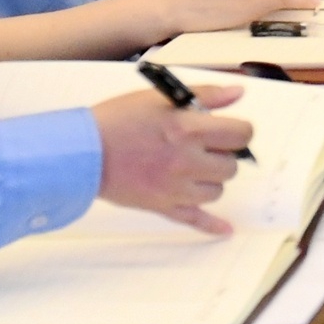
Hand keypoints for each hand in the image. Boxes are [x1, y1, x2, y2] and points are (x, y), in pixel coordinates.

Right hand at [93, 81, 254, 232]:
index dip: (237, 130)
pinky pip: (195, 220)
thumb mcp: (161, 97)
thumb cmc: (118, 120)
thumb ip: (206, 95)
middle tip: (204, 146)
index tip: (226, 129)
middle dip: (222, 154)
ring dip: (211, 179)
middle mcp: (187, 162)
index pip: (241, 135)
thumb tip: (238, 94)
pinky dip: (212, 225)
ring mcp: (176, 188)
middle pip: (231, 166)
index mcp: (190, 130)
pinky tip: (226, 229)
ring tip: (191, 167)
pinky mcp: (162, 206)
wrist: (82, 152)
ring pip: (217, 191)